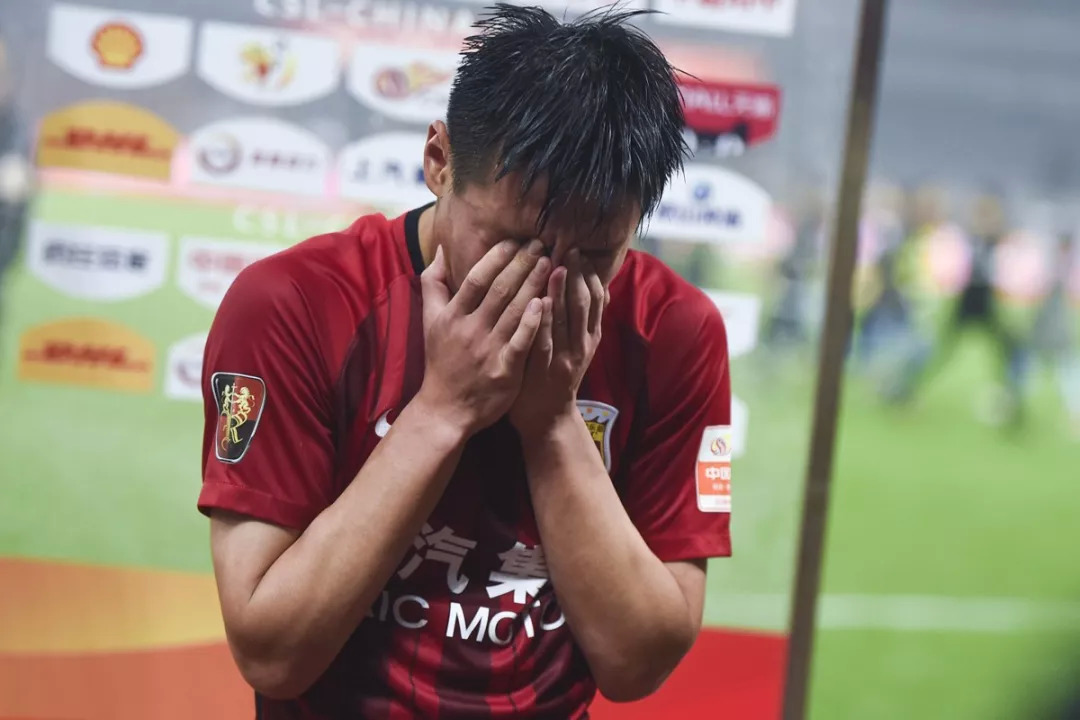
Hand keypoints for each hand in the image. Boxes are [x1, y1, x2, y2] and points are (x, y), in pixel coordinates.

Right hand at [415, 240, 550, 434]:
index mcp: (452, 316)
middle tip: (540, 244)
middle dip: (522, 264)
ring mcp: (489, 351)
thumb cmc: (440, 360)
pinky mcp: (506, 371)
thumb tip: (440, 249)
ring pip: (515, 311)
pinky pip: (522, 342)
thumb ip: (433, 283)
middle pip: (499, 290)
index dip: (496, 257)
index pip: (476, 278)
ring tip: (550, 264)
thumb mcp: (429, 321)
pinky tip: (546, 302)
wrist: (446, 408)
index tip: (515, 241)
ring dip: (534, 284)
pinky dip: (533, 322)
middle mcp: (470, 330)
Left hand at [509, 248, 606, 434]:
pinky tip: (538, 301)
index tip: (580, 251)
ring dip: (561, 291)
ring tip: (556, 265)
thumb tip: (596, 287)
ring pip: (566, 319)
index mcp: (590, 336)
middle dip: (577, 274)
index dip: (589, 274)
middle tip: (569, 249)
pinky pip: (544, 341)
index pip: (595, 299)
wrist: (547, 419)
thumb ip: (582, 320)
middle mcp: (582, 345)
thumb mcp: (577, 347)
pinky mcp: (544, 369)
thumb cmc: (555, 377)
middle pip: (583, 303)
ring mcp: (563, 357)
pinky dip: (543, 320)